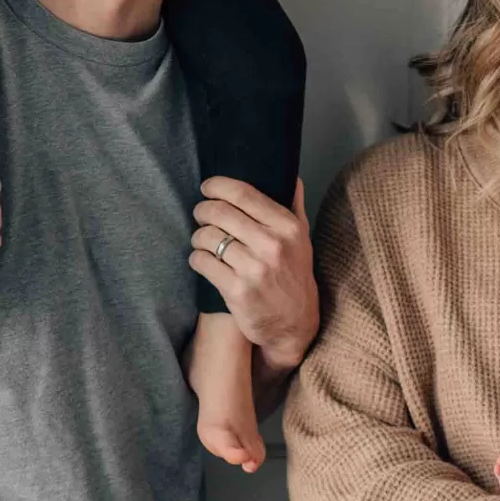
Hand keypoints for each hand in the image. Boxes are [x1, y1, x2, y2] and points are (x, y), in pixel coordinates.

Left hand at [192, 175, 317, 368]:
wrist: (294, 324)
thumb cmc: (294, 277)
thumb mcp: (302, 241)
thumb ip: (294, 207)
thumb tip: (290, 176)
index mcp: (287, 227)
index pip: (243, 194)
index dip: (217, 186)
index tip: (208, 187)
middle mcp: (272, 245)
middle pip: (220, 213)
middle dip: (203, 210)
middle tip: (201, 214)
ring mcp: (254, 269)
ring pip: (207, 237)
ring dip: (198, 236)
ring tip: (203, 240)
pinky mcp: (236, 291)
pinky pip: (202, 262)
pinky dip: (196, 258)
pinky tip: (203, 260)